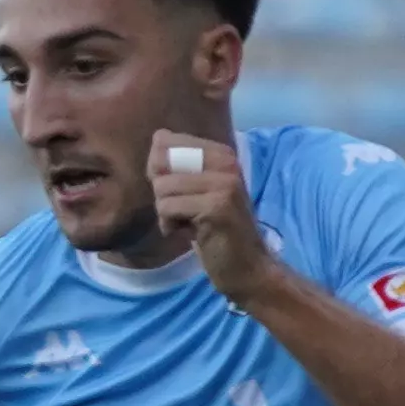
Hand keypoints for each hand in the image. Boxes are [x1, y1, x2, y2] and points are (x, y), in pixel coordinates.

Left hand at [145, 127, 271, 297]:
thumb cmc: (216, 230)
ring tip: (190, 224)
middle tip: (185, 210)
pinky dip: (170, 226)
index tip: (179, 192)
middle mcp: (227, 162)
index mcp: (222, 154)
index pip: (166, 141)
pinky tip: (190, 234)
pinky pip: (167, 208)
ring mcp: (224, 183)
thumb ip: (177, 167)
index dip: (160, 170)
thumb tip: (157, 138)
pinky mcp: (216, 206)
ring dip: (167, 213)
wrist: (247, 267)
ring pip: (162, 188)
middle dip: (163, 192)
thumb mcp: (197, 191)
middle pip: (161, 163)